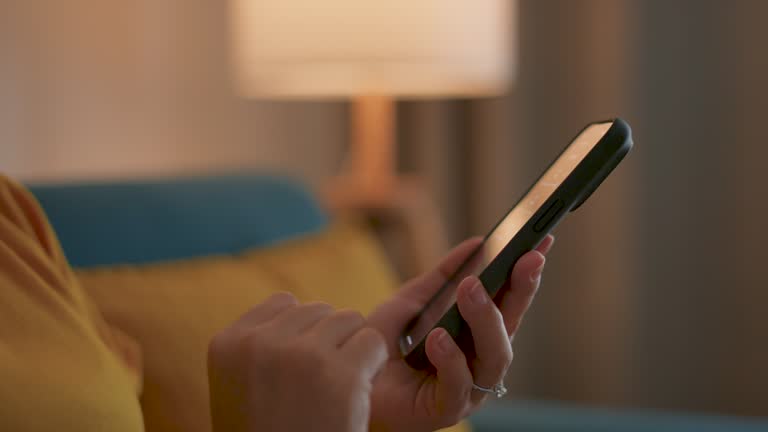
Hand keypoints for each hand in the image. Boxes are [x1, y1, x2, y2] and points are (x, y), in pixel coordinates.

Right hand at [207, 293, 387, 431]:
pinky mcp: (342, 375)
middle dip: (329, 341)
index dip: (302, 333)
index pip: (284, 303)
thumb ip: (260, 346)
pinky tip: (357, 396)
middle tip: (321, 386)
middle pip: (319, 309)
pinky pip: (373, 342)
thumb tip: (303, 307)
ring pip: (349, 319)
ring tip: (337, 391)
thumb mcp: (240, 389)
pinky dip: (373, 366)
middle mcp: (261, 343)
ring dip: (353, 350)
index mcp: (228, 343)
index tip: (300, 371)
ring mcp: (301, 356)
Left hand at [367, 235, 554, 430]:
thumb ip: (443, 275)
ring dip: (485, 318)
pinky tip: (438, 336)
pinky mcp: (446, 408)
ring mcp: (469, 387)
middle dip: (521, 290)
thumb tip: (478, 243)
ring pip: (494, 356)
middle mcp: (480, 361)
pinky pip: (458, 384)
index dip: (527, 274)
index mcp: (478, 335)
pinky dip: (451, 358)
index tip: (541, 243)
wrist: (350, 381)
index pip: (510, 302)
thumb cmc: (385, 345)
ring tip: (471, 288)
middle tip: (523, 259)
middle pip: (510, 326)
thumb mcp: (413, 300)